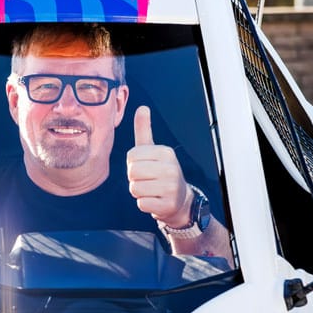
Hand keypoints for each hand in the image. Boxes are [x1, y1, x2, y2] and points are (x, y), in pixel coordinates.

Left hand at [126, 105, 191, 227]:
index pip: (132, 156)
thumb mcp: (153, 150)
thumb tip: (142, 107)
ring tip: (152, 190)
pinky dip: (144, 204)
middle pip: (132, 172)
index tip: (145, 166)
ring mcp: (171, 188)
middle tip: (148, 180)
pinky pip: (141, 204)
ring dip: (139, 192)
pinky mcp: (168, 205)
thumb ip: (144, 129)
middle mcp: (171, 168)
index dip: (133, 163)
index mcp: (166, 152)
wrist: (180, 200)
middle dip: (135, 178)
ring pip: (135, 189)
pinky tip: (155, 200)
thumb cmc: (161, 172)